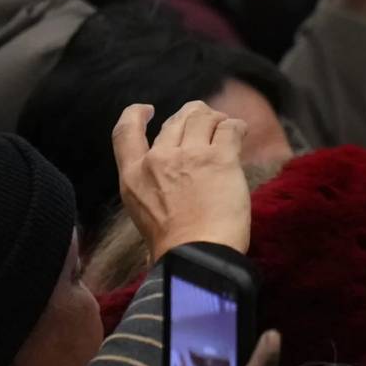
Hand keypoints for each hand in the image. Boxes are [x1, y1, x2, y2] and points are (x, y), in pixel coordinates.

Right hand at [112, 101, 251, 256]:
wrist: (196, 256)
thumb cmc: (175, 248)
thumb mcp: (144, 215)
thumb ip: (151, 192)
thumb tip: (166, 193)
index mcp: (134, 175)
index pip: (125, 132)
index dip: (135, 114)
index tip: (148, 109)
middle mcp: (158, 160)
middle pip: (174, 121)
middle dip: (191, 116)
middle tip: (207, 120)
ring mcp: (189, 156)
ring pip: (202, 118)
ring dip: (215, 119)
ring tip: (226, 126)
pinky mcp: (220, 159)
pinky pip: (229, 129)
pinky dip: (236, 127)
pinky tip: (240, 132)